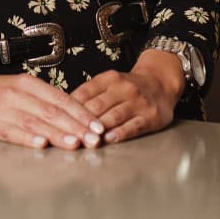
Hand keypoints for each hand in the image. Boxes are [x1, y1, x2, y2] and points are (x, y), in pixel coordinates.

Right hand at [0, 63, 104, 149]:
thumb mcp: (22, 88)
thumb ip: (45, 100)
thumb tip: (76, 117)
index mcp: (29, 83)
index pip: (61, 99)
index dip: (81, 114)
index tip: (98, 127)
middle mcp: (18, 94)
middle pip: (52, 111)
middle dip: (76, 127)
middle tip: (94, 140)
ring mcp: (3, 109)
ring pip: (35, 122)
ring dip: (58, 134)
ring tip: (76, 143)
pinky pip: (11, 131)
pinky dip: (28, 138)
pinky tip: (41, 144)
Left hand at [70, 49, 185, 143]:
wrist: (161, 82)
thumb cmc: (128, 87)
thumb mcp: (109, 82)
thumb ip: (89, 94)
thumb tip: (63, 110)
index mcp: (109, 78)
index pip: (85, 93)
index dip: (70, 108)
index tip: (59, 120)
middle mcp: (123, 88)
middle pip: (97, 106)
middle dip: (82, 122)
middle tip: (69, 135)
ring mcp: (138, 102)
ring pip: (114, 116)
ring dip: (98, 129)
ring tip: (87, 140)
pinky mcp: (151, 116)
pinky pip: (134, 126)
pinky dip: (120, 133)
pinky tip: (110, 139)